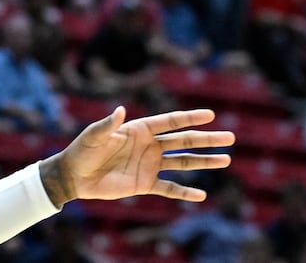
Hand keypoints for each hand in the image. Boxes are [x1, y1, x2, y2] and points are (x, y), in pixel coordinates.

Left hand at [42, 107, 233, 206]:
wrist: (74, 176)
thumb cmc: (82, 150)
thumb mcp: (93, 136)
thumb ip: (107, 125)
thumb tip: (119, 111)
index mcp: (141, 129)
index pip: (171, 122)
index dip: (191, 118)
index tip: (211, 115)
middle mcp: (150, 145)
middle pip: (185, 142)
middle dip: (207, 140)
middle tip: (230, 137)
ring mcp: (150, 165)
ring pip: (183, 163)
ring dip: (204, 162)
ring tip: (226, 160)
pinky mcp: (144, 184)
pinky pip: (169, 189)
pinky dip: (185, 193)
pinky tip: (202, 195)